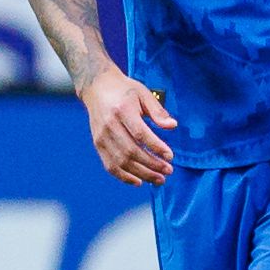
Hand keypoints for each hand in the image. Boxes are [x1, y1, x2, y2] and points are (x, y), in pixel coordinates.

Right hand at [80, 68, 175, 183]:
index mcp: (122, 111)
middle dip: (151, 164)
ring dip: (141, 173)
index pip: (140, 134)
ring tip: (159, 179)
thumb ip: (158, 111)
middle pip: (131, 151)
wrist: (97, 88)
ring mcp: (101, 137)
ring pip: (121, 161)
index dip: (155, 147)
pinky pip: (109, 165)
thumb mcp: (144, 94)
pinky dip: (123, 176)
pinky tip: (139, 181)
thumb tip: (172, 126)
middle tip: (168, 171)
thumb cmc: (125, 90)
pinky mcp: (97, 144)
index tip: (170, 156)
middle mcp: (109, 126)